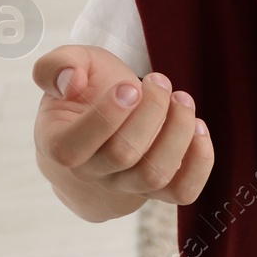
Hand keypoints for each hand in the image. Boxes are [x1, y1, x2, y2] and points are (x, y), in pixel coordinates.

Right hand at [32, 44, 213, 218]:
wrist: (103, 121)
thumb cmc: (85, 92)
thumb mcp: (67, 65)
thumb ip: (56, 66)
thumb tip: (70, 82)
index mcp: (57, 144)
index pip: (73, 148)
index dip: (106, 116)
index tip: (130, 86)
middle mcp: (90, 174)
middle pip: (123, 155)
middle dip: (151, 110)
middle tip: (159, 81)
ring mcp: (125, 186)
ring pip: (155, 175)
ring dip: (178, 130)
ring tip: (181, 99)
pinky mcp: (159, 190)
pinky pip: (183, 191)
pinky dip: (199, 160)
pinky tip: (198, 127)